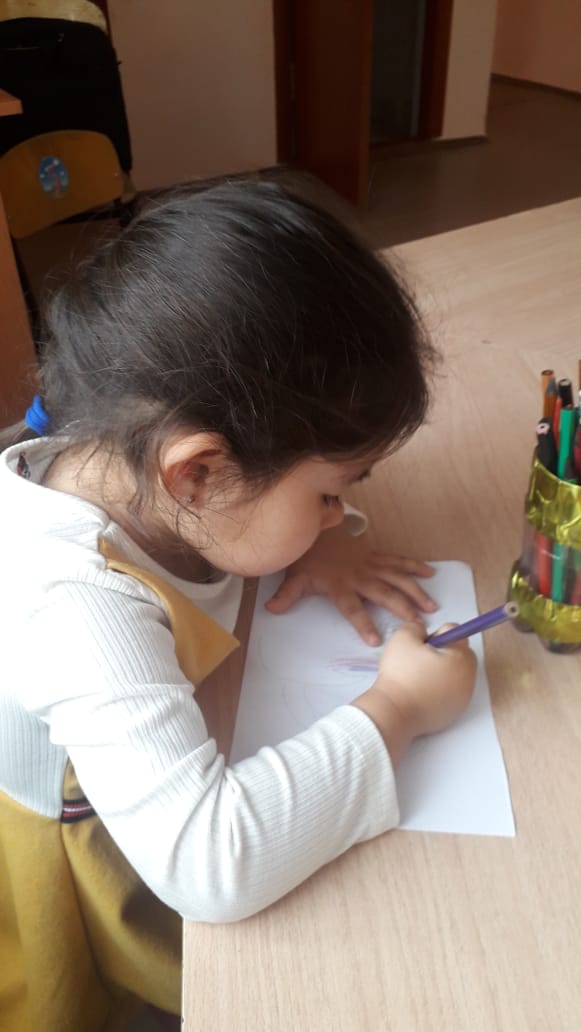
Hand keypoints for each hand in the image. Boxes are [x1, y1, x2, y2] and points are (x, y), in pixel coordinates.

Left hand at [265, 524, 436, 644]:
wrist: (315, 527)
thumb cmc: (307, 557)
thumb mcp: (294, 577)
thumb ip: (286, 596)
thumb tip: (270, 609)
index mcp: (339, 586)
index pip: (352, 609)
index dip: (363, 624)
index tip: (376, 641)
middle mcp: (359, 576)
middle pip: (384, 594)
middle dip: (401, 608)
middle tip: (417, 625)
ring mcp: (370, 564)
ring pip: (397, 577)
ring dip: (415, 591)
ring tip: (430, 606)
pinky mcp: (376, 555)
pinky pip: (398, 561)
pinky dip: (415, 566)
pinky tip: (431, 573)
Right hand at [352, 620, 475, 764]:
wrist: (395, 712)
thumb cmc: (401, 674)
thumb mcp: (403, 638)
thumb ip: (416, 626)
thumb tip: (422, 629)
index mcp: (460, 656)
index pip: (456, 632)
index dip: (436, 634)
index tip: (423, 646)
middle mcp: (468, 677)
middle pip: (461, 653)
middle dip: (443, 652)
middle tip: (420, 660)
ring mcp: (464, 697)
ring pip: (456, 673)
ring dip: (442, 671)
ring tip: (419, 677)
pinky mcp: (456, 712)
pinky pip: (452, 692)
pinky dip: (441, 689)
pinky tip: (422, 692)